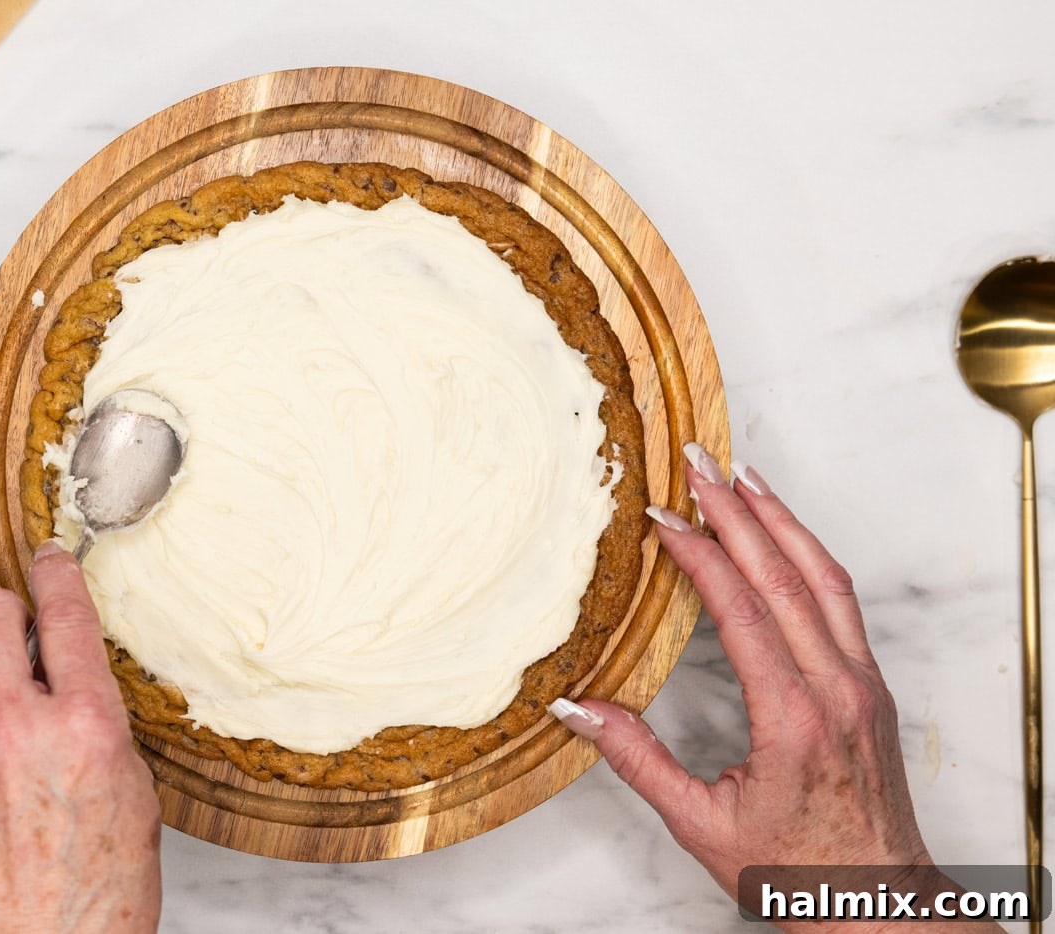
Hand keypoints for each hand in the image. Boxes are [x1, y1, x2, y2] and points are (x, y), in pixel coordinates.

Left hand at [0, 542, 160, 933]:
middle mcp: (14, 728)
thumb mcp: (134, 786)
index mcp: (83, 723)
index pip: (63, 614)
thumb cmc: (102, 887)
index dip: (54, 572)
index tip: (47, 558)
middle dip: (3, 608)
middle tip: (16, 622)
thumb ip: (97, 720)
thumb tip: (71, 681)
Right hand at [553, 444, 995, 930]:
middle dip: (737, 510)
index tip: (663, 518)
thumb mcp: (700, 823)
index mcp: (793, 717)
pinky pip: (841, 599)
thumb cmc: (793, 871)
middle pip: (784, 574)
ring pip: (824, 577)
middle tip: (699, 459)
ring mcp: (862, 681)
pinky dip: (810, 552)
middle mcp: (836, 687)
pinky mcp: (870, 684)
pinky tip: (784, 532)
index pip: (742, 609)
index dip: (700, 555)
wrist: (876, 904)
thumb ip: (636, 761)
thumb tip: (573, 711)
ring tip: (742, 474)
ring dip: (780, 519)